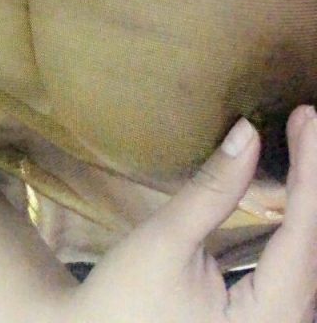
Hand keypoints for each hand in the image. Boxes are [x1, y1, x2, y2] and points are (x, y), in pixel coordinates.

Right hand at [49, 106, 316, 322]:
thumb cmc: (124, 303)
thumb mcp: (164, 243)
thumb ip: (212, 191)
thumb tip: (248, 134)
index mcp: (268, 320)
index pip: (304, 236)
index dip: (309, 173)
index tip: (306, 119)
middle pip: (315, 246)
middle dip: (312, 179)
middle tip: (306, 121)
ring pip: (310, 257)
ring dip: (308, 198)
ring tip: (305, 144)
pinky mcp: (268, 319)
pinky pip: (297, 265)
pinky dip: (299, 222)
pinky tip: (295, 188)